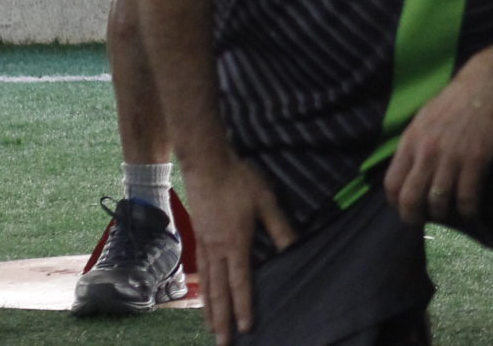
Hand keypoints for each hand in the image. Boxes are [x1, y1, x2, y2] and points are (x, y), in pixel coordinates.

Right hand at [180, 152, 295, 345]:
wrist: (207, 164)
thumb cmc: (240, 182)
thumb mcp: (266, 202)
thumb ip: (280, 227)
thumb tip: (294, 248)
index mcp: (235, 244)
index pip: (241, 283)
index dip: (244, 307)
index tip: (246, 328)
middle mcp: (216, 250)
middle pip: (218, 292)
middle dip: (221, 319)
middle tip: (222, 343)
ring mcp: (204, 245)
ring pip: (207, 284)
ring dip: (209, 309)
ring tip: (211, 328)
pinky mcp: (198, 237)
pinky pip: (201, 271)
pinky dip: (202, 289)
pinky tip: (204, 294)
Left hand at [383, 53, 492, 226]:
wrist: (488, 84)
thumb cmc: (454, 99)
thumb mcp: (423, 118)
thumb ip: (413, 145)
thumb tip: (408, 170)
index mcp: (410, 141)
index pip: (392, 184)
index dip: (396, 202)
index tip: (405, 207)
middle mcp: (426, 153)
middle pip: (411, 199)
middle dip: (414, 217)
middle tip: (423, 221)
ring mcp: (451, 158)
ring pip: (438, 202)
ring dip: (442, 216)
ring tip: (447, 215)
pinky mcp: (476, 160)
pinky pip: (467, 197)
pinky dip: (467, 210)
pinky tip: (470, 211)